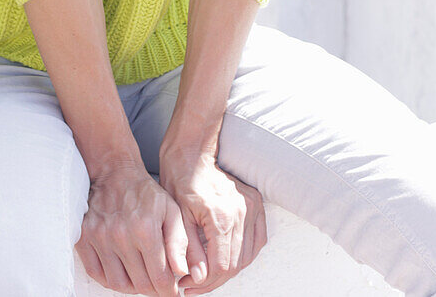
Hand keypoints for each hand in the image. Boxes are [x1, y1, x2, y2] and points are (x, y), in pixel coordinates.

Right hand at [75, 164, 190, 296]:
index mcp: (145, 229)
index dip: (169, 290)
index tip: (172, 290)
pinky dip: (108, 280)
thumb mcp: (171, 210)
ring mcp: (100, 237)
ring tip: (140, 277)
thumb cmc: (145, 193)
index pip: (160, 278)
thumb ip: (179, 242)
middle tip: (157, 283)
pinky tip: (120, 272)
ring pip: (117, 283)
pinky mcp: (84, 237)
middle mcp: (121, 235)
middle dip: (153, 289)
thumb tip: (181, 272)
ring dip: (131, 287)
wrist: (115, 173)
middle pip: (140, 284)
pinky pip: (96, 273)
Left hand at [158, 151, 266, 293]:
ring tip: (206, 275)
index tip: (186, 286)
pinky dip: (245, 255)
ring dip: (229, 270)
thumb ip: (189, 249)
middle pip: (235, 265)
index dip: (204, 283)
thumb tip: (198, 278)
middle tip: (192, 285)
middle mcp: (241, 212)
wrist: (192, 152)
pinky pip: (258, 240)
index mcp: (220, 216)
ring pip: (247, 256)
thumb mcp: (178, 216)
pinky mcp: (256, 203)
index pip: (221, 267)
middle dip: (213, 280)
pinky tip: (228, 260)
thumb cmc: (180, 179)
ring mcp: (252, 207)